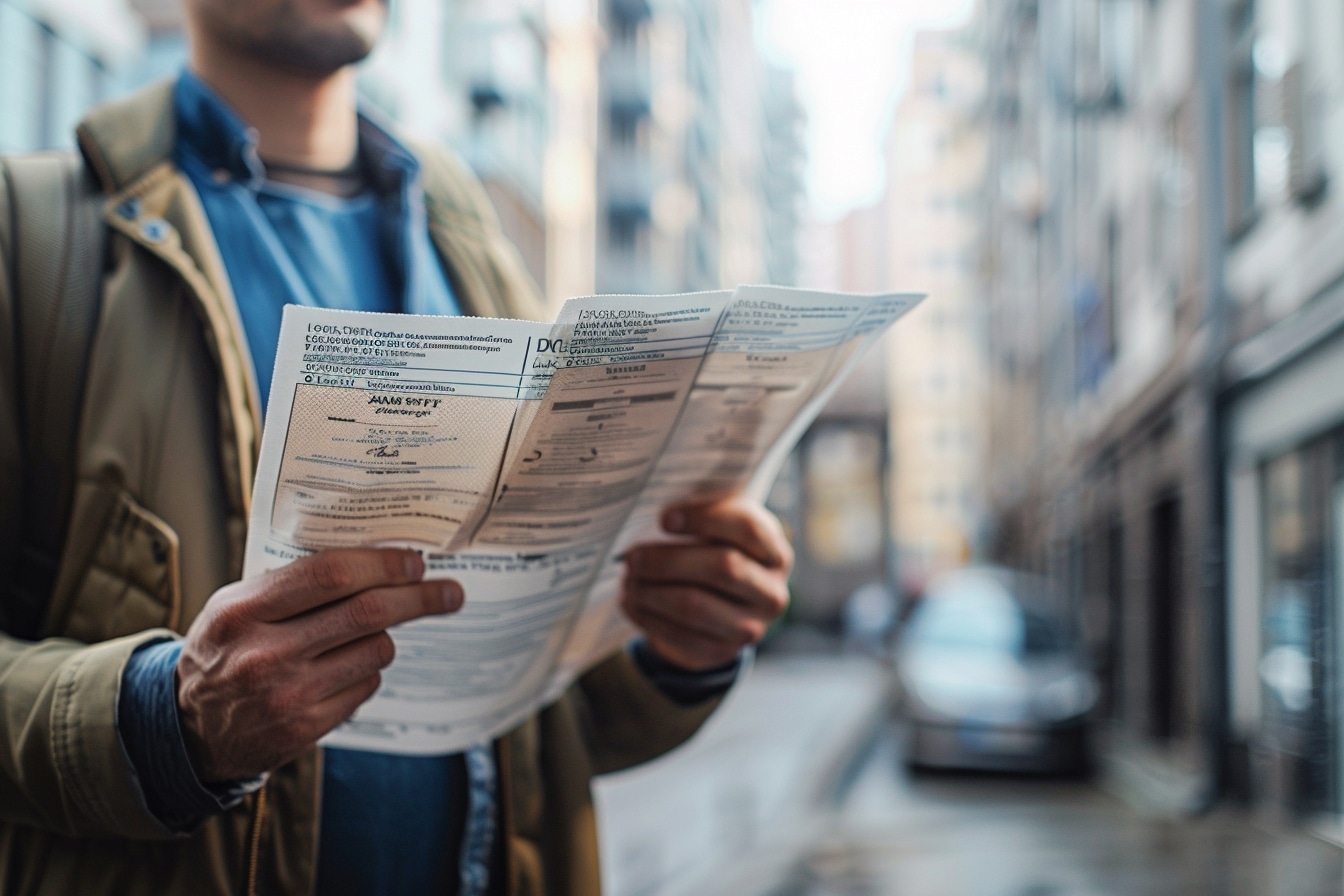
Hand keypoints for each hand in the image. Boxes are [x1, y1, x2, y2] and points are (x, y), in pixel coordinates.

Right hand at [176, 549, 461, 781]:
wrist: (189, 729)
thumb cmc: (225, 650)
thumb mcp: (236, 607)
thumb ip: (291, 583)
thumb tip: (374, 558)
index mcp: (245, 610)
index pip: (330, 574)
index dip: (382, 564)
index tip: (415, 562)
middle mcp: (267, 652)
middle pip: (367, 612)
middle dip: (419, 597)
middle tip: (449, 592)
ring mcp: (289, 694)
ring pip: (375, 650)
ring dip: (385, 636)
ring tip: (367, 634)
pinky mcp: (307, 726)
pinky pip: (367, 686)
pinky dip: (367, 671)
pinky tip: (343, 669)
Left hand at [620, 497, 792, 671]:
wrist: (720, 607)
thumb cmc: (715, 553)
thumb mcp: (721, 530)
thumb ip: (703, 513)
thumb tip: (657, 506)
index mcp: (775, 553)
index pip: (747, 528)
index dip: (704, 519)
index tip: (664, 518)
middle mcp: (771, 594)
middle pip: (721, 568)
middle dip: (668, 559)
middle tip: (632, 554)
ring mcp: (749, 628)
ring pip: (693, 605)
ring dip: (650, 589)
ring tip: (627, 577)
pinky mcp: (720, 652)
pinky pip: (678, 634)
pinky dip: (646, 615)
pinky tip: (629, 601)